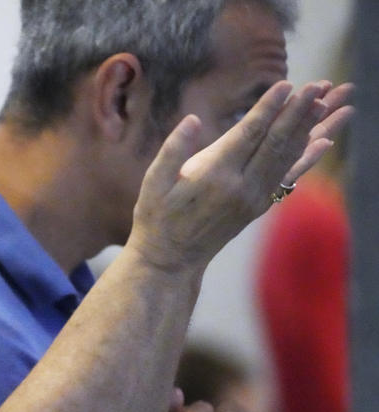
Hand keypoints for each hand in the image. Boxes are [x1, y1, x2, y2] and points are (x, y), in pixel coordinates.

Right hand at [128, 80, 352, 270]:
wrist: (170, 258)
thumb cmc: (156, 217)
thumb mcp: (153, 183)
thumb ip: (172, 149)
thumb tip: (193, 120)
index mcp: (213, 176)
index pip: (248, 134)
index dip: (268, 108)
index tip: (286, 85)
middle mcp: (239, 188)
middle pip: (274, 143)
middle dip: (296, 112)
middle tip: (315, 87)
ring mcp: (252, 199)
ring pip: (286, 158)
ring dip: (308, 129)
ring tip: (326, 103)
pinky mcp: (257, 208)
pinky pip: (287, 178)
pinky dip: (306, 158)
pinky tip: (323, 142)